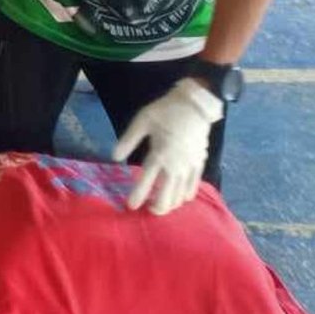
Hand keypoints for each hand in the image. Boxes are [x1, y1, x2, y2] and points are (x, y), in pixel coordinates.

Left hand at [112, 78, 222, 214]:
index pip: (146, 182)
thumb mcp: (142, 121)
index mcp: (158, 155)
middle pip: (166, 197)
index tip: (130, 206)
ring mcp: (189, 167)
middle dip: (156, 208)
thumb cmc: (166, 111)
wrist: (196, 105)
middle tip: (147, 209)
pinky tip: (180, 198)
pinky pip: (194, 187)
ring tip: (161, 205)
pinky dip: (186, 196)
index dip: (137, 196)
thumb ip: (128, 140)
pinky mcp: (200, 164)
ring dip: (170, 204)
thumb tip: (115, 157)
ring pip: (180, 196)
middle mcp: (174, 166)